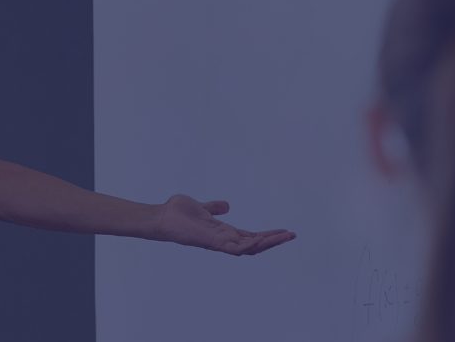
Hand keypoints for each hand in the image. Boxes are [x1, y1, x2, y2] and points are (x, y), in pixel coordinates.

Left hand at [154, 194, 294, 254]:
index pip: (250, 236)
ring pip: (249, 248)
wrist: (161, 216)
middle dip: (274, 241)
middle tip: (292, 235)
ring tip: (285, 236)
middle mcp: (223, 240)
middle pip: (254, 244)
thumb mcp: (202, 207)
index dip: (267, 235)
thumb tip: (226, 205)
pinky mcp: (212, 243)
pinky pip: (235, 248)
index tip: (284, 231)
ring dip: (268, 243)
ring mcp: (218, 243)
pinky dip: (249, 246)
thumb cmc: (177, 213)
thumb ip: (214, 208)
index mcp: (223, 232)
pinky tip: (262, 240)